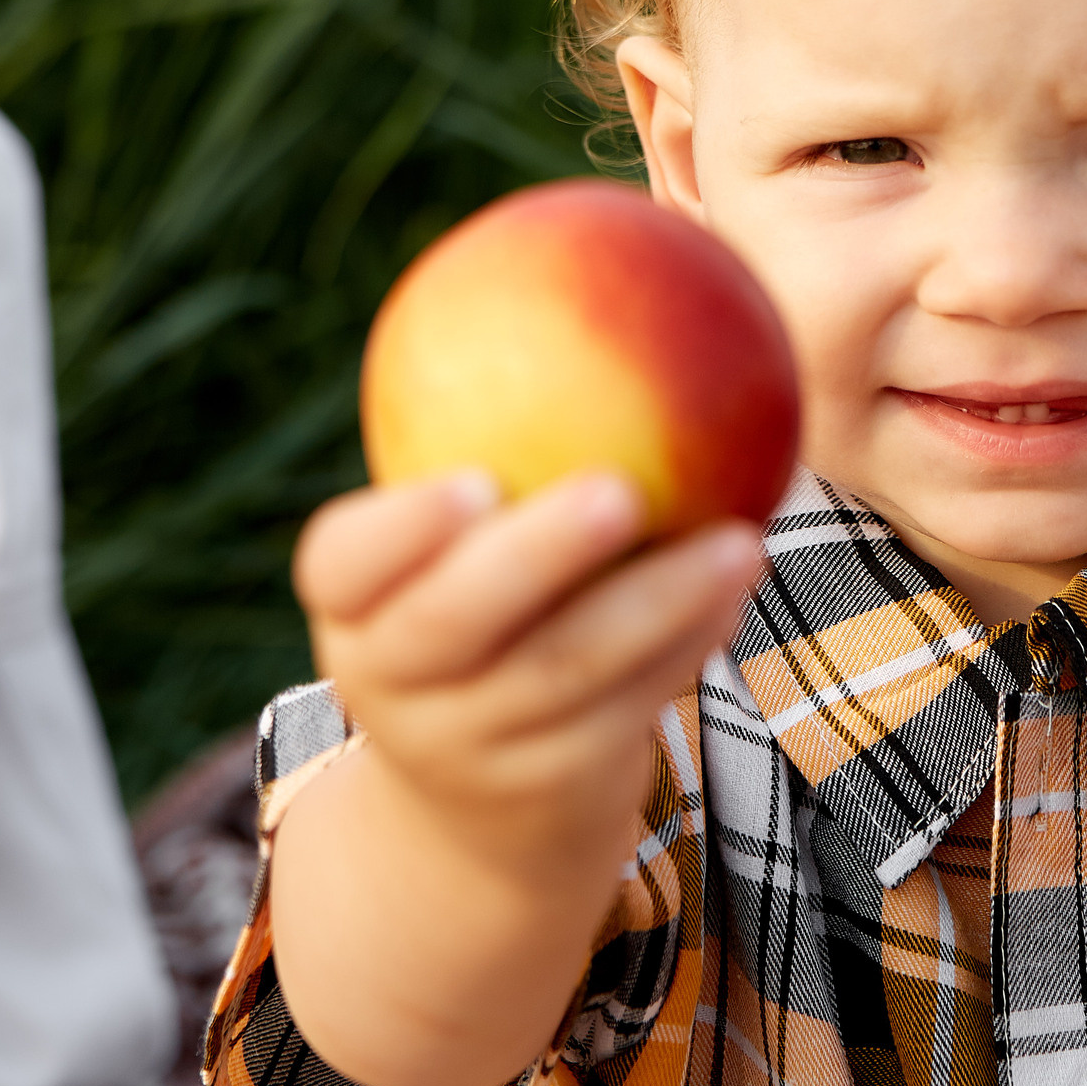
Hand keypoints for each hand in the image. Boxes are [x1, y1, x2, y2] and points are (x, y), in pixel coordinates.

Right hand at [294, 471, 764, 881]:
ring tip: (739, 540)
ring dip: (662, 603)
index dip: (398, 528)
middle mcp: (394, 685)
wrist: (476, 820)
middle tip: (620, 489)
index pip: (345, 564)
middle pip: (457, 623)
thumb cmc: (478, 621)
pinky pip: (632, 708)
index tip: (470, 479)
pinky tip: (741, 581)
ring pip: (569, 674)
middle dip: (536, 556)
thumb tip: (598, 265)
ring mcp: (472, 749)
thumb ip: (496, 448)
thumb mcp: (449, 558)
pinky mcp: (552, 790)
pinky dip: (690, 642)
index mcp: (353, 611)